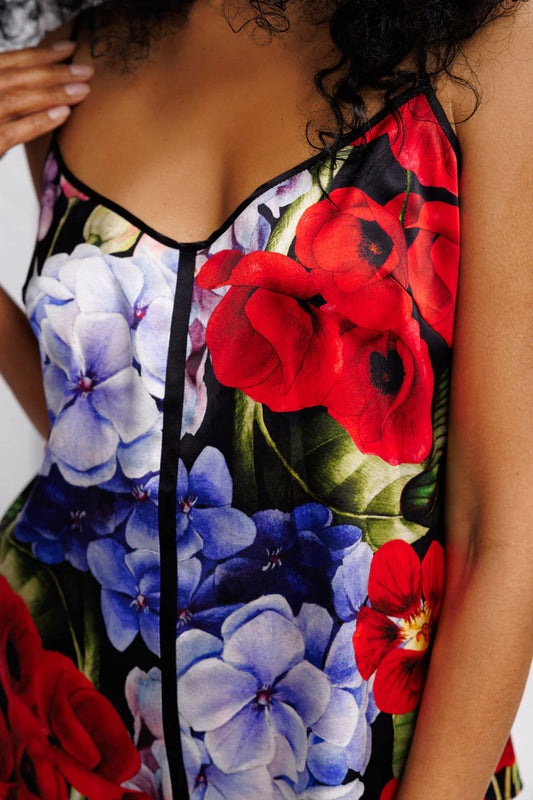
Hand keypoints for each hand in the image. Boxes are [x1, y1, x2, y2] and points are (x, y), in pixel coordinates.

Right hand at [0, 40, 92, 156]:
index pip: (8, 62)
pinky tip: (62, 114)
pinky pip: (14, 131)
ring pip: (17, 99)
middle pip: (15, 77)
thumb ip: (9, 96)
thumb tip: (48, 89)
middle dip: (53, 71)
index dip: (39, 54)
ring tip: (82, 90)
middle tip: (85, 70)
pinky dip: (39, 121)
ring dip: (52, 93)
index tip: (68, 48)